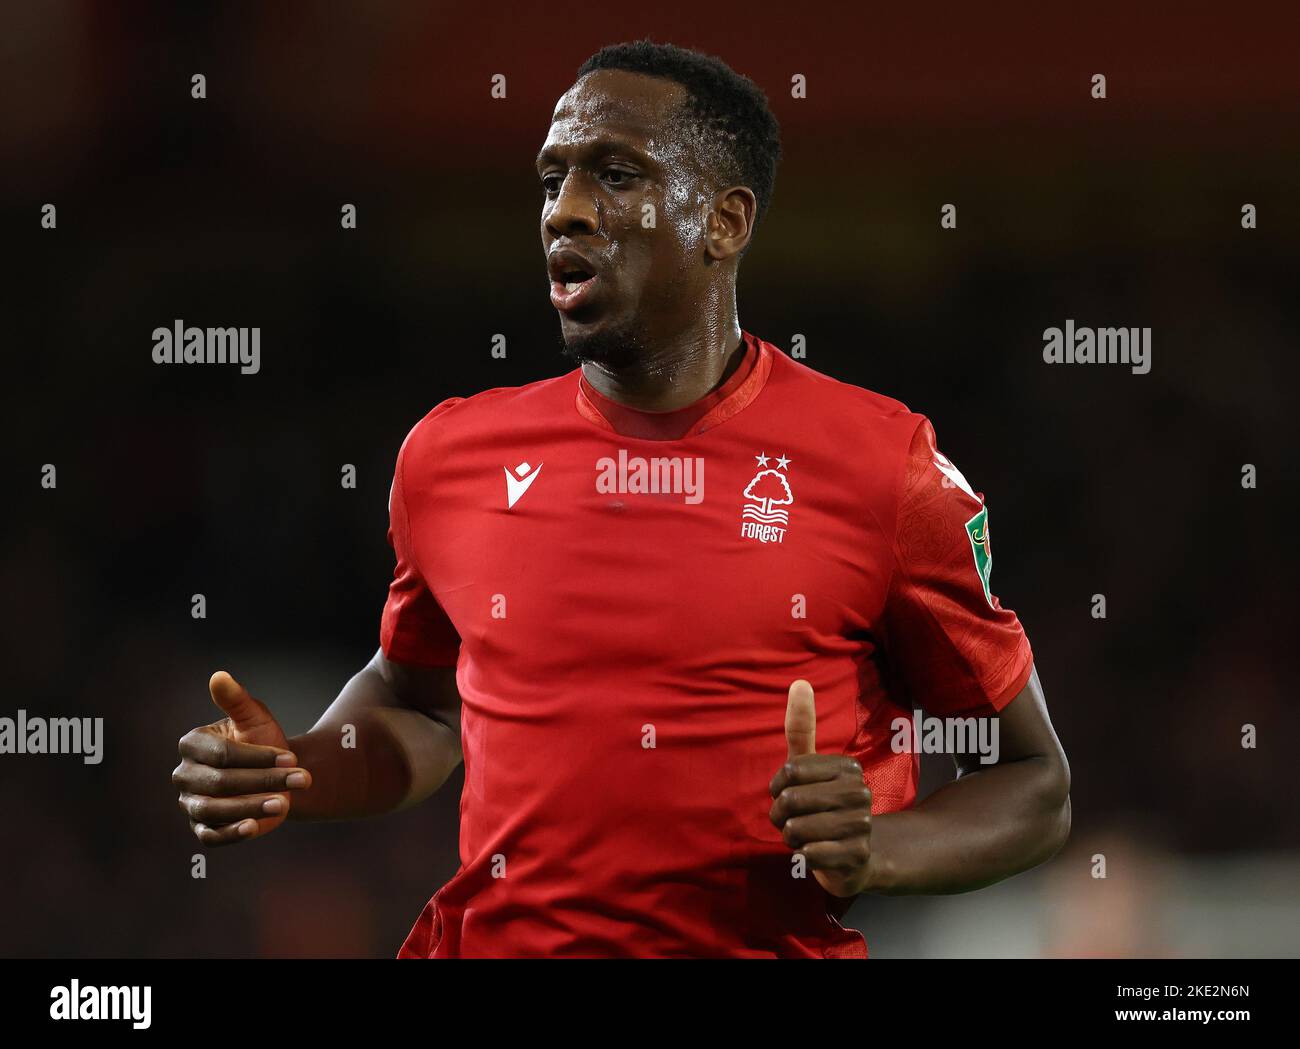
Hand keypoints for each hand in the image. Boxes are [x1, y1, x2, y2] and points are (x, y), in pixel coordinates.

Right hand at [172, 671, 312, 846]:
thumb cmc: (263, 739)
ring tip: (284, 803)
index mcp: (193, 745)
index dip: (258, 757)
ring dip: (251, 807)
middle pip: (220, 782)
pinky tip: (255, 827)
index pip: (223, 754)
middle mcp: (185, 775)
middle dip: (263, 781)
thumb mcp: (255, 718)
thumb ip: (237, 700)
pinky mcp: (203, 827)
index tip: (292, 757)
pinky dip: (232, 833)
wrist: (277, 772)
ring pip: (215, 809)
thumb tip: (218, 676)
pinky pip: (211, 835)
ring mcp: (191, 803)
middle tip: (301, 780)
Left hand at [768, 679, 873, 896]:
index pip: (789, 771)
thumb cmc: (823, 806)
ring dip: (791, 838)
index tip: (788, 794)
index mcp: (848, 767)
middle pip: (790, 800)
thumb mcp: (808, 768)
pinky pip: (808, 854)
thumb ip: (801, 728)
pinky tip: (818, 853)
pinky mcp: (856, 855)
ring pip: (796, 829)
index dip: (777, 788)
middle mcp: (859, 792)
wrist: (858, 857)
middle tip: (796, 821)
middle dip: (780, 816)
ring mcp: (861, 824)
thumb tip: (799, 682)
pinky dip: (803, 856)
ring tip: (807, 837)